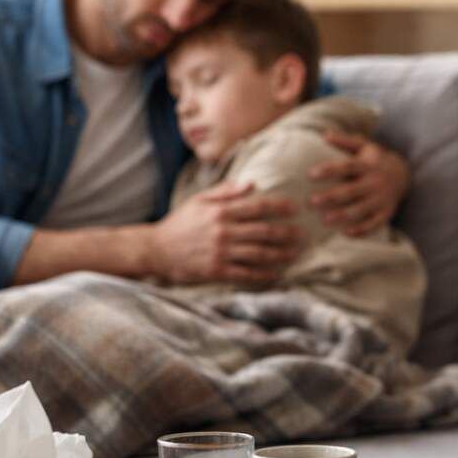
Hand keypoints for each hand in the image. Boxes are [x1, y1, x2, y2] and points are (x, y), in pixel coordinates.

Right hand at [151, 180, 301, 284]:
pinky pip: (246, 273)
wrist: (155, 250)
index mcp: (220, 211)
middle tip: (302, 234)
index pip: (257, 207)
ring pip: (258, 253)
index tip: (295, 209)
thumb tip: (252, 183)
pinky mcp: (217, 271)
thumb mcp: (199, 200)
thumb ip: (226, 191)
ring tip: (295, 254)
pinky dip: (263, 274)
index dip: (279, 207)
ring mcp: (221, 252)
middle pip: (263, 231)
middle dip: (286, 232)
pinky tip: (276, 274)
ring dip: (280, 254)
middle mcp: (223, 231)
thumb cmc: (179, 223)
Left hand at [308, 131, 409, 236]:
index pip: (347, 167)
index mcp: (367, 165)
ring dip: (343, 215)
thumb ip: (345, 141)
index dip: (329, 170)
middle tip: (311, 201)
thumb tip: (324, 135)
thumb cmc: (375, 160)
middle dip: (331, 197)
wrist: (403, 174)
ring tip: (325, 219)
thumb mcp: (364, 146)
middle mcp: (375, 183)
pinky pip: (374, 224)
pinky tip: (345, 233)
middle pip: (351, 191)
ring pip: (361, 210)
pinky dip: (361, 230)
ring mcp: (381, 199)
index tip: (310, 174)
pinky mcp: (386, 213)